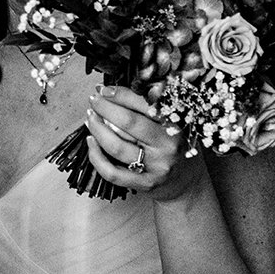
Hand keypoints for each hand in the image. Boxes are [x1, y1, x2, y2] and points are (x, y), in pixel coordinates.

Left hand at [84, 85, 205, 202]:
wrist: (184, 180)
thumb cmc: (171, 144)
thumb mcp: (168, 122)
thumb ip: (145, 107)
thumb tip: (109, 90)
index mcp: (175, 124)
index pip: (144, 104)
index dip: (120, 94)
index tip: (104, 89)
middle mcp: (167, 145)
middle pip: (128, 123)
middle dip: (105, 108)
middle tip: (94, 100)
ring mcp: (156, 167)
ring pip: (117, 146)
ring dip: (97, 129)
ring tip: (91, 118)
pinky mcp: (145, 184)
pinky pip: (112, 172)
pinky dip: (96, 156)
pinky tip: (91, 142)